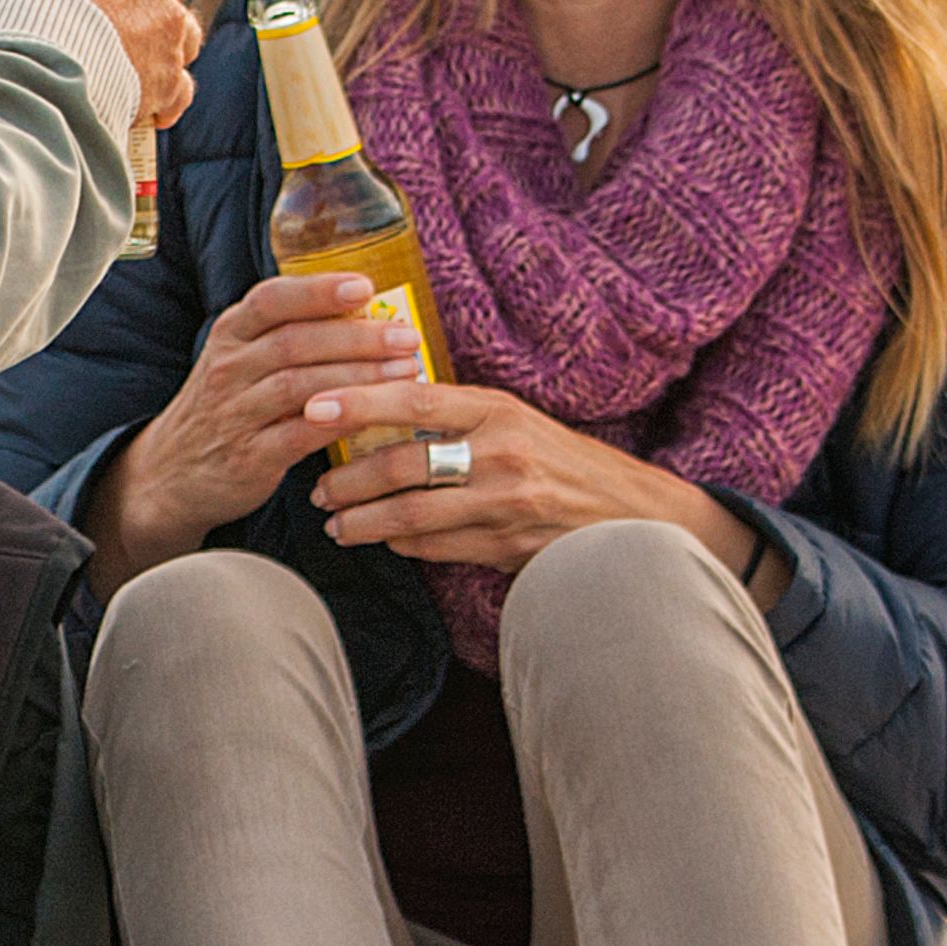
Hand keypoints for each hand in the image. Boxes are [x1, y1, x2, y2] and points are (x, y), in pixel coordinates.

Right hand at [85, 265, 427, 582]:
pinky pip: (300, 435)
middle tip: (406, 337)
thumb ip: (290, 333)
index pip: (270, 299)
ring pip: (300, 386)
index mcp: (230, 334)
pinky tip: (376, 415)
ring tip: (405, 372)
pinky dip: (341, 422)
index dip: (318, 291)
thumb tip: (369, 310)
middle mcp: (228, 367)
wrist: (171, 474)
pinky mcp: (248, 457)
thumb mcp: (240, 358)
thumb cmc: (227, 406)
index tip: (364, 286)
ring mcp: (234, 413)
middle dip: (357, 337)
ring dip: (358, 376)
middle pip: (295, 342)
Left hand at [305, 375, 746, 581]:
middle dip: (347, 479)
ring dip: (362, 522)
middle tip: (316, 488)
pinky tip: (381, 542)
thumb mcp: (515, 422)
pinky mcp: (507, 547)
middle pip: (402, 463)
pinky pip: (435, 548)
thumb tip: (381, 409)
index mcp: (498, 410)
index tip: (312, 406)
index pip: (415, 397)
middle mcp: (502, 453)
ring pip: (410, 515)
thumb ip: (457, 415)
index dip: (359, 402)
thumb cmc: (561, 462)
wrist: (633, 516)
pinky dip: (400, 545)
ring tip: (335, 524)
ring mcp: (505, 503)